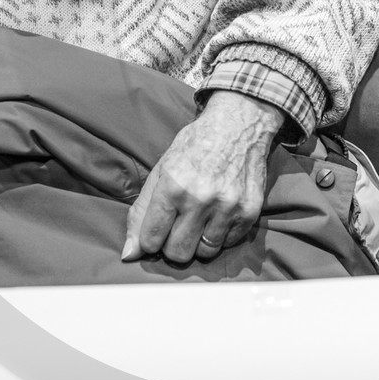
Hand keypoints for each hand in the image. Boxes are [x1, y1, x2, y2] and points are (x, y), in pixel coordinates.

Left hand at [120, 91, 284, 265]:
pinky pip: (228, 244)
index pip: (151, 239)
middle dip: (172, 246)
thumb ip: (141, 212)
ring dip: (198, 242)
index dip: (149, 241)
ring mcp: (228, 206)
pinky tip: (219, 213)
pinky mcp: (250, 212)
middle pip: (178, 253)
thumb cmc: (194, 147)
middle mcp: (201, 198)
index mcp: (173, 186)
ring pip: (204, 254)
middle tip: (177, 227)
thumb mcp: (160, 171)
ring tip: (200, 219)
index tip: (154, 234)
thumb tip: (128, 254)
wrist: (238, 126)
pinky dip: (220, 235)